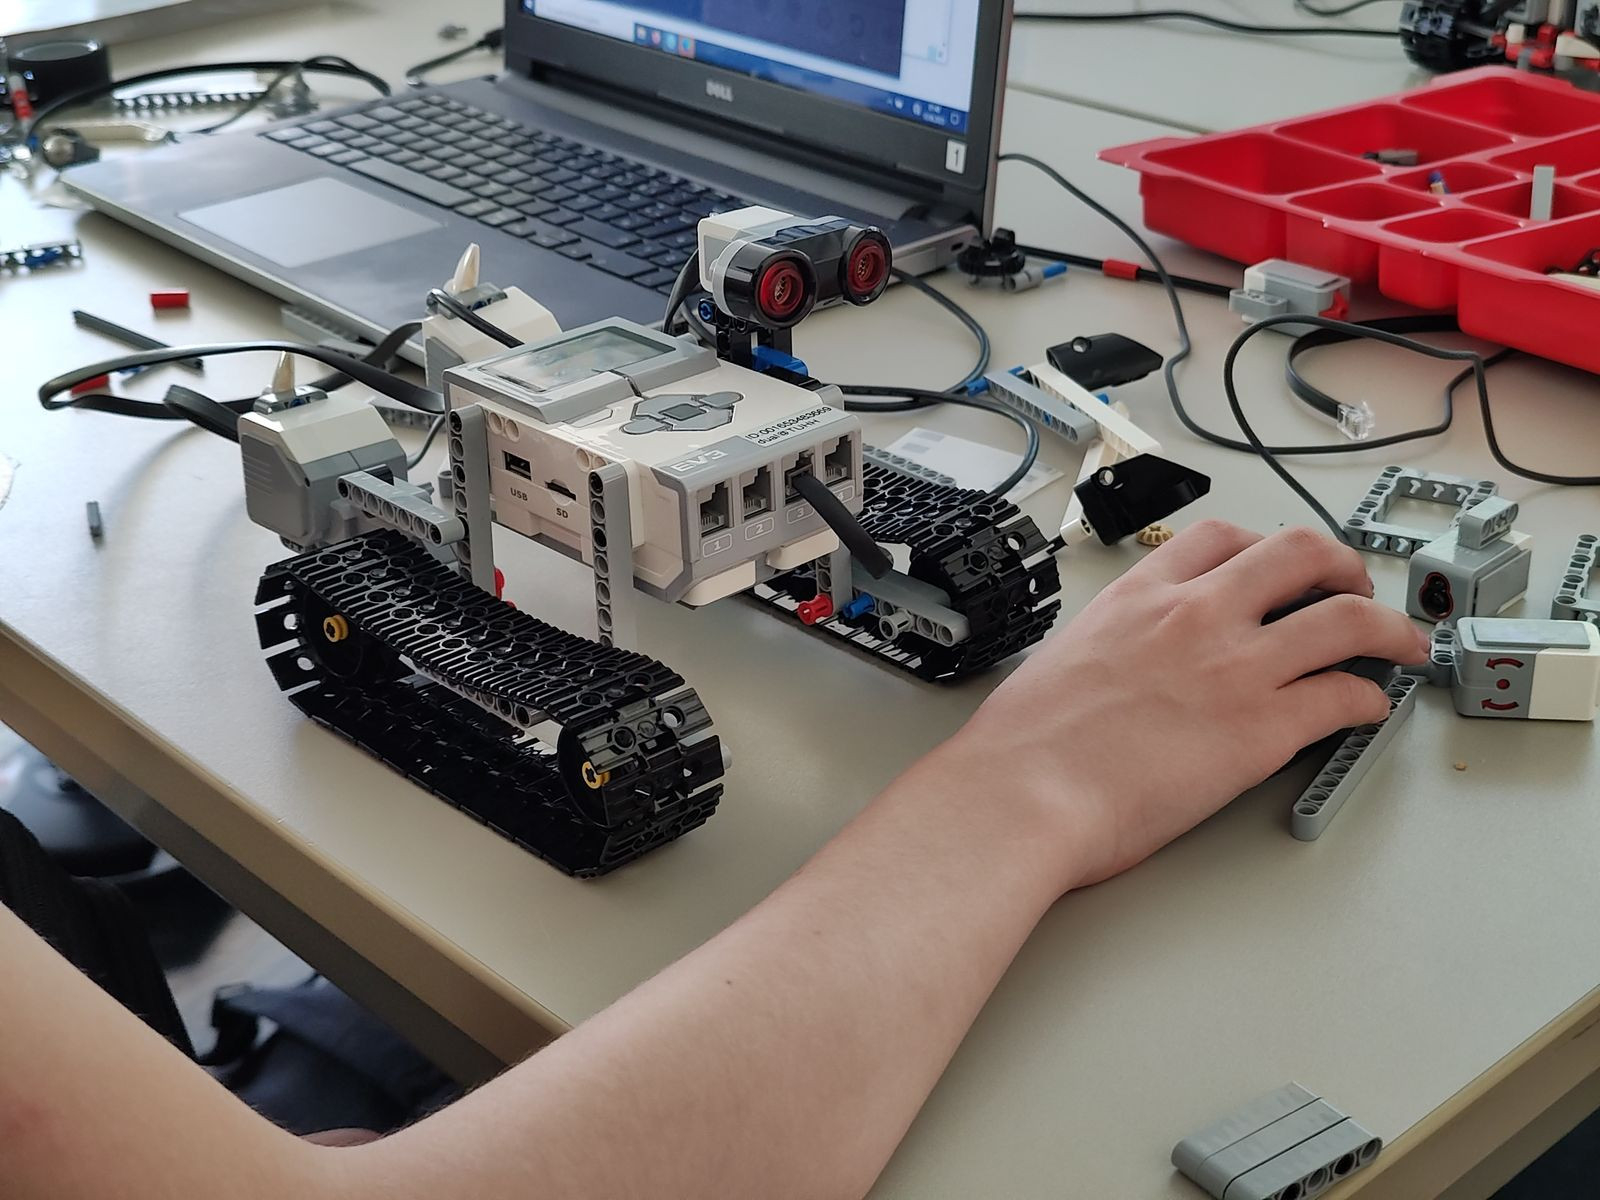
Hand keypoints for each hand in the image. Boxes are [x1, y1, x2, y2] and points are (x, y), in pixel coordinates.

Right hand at [943, 521, 1431, 890]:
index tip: (1276, 569)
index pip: (1221, 538)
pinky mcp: (1263, 729)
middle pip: (1300, 554)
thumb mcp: (1064, 660)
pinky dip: (1370, 700)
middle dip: (1342, 567)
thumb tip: (1127, 669)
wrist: (1023, 793)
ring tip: (1402, 644)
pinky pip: (1345, 697)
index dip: (1263, 549)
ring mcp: (1236, 668)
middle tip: (1355, 590)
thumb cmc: (1024, 745)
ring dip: (1388, 628)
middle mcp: (1196, 616)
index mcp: (1140, 598)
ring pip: (1347, 619)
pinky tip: (1369, 709)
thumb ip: (1111, 649)